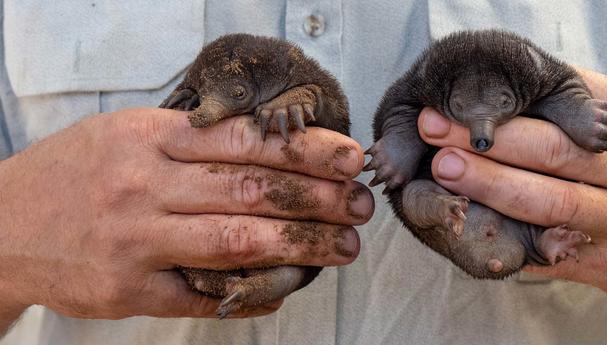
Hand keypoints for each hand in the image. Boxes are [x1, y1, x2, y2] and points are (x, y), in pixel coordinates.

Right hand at [0, 108, 371, 327]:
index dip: (304, 149)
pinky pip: (202, 294)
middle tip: (360, 204)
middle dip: (316, 198)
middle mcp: (144, 186)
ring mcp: (135, 240)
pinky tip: (285, 288)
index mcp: (148, 139)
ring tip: (342, 245)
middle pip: (250, 190)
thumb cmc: (74, 175)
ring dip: (298, 244)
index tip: (348, 157)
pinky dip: (251, 292)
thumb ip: (192, 144)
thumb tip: (269, 154)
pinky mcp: (128, 289)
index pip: (245, 140)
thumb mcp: (126, 136)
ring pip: (234, 241)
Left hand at [417, 69, 606, 322]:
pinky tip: (468, 221)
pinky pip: (548, 249)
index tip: (460, 100)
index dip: (509, 105)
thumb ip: (581, 104)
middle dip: (488, 140)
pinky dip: (506, 234)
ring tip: (445, 170)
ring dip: (489, 184)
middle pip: (553, 152)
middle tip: (436, 130)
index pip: (570, 105)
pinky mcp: (606, 263)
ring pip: (548, 202)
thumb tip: (510, 84)